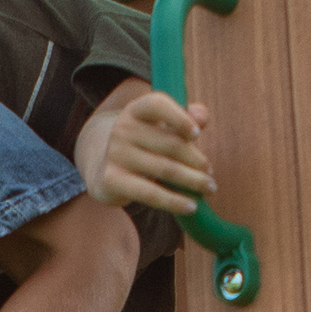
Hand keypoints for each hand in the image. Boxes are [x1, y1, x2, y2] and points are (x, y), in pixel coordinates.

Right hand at [75, 83, 214, 215]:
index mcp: (136, 110)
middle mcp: (123, 128)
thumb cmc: (143, 143)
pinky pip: (150, 193)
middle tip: (211, 173)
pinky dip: (174, 202)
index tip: (197, 134)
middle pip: (170, 144)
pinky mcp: (112, 180)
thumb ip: (185, 117)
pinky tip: (191, 207)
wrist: (100, 165)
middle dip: (196, 160)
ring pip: (165, 170)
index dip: (179, 118)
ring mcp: (116, 154)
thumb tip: (203, 117)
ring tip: (209, 188)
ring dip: (192, 181)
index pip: (157, 104)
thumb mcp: (160, 125)